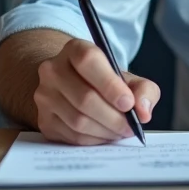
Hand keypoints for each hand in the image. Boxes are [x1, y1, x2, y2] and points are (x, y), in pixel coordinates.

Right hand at [34, 38, 159, 145]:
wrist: (74, 87)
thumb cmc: (105, 82)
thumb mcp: (128, 78)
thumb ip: (144, 90)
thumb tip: (144, 111)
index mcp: (74, 50)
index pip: (89, 61)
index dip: (110, 85)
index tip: (128, 103)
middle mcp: (53, 70)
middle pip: (84, 98)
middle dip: (114, 117)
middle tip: (131, 126)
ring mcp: (44, 96)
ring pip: (78, 120)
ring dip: (105, 131)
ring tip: (121, 131)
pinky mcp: (43, 119)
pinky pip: (71, 136)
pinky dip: (94, 140)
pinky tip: (105, 135)